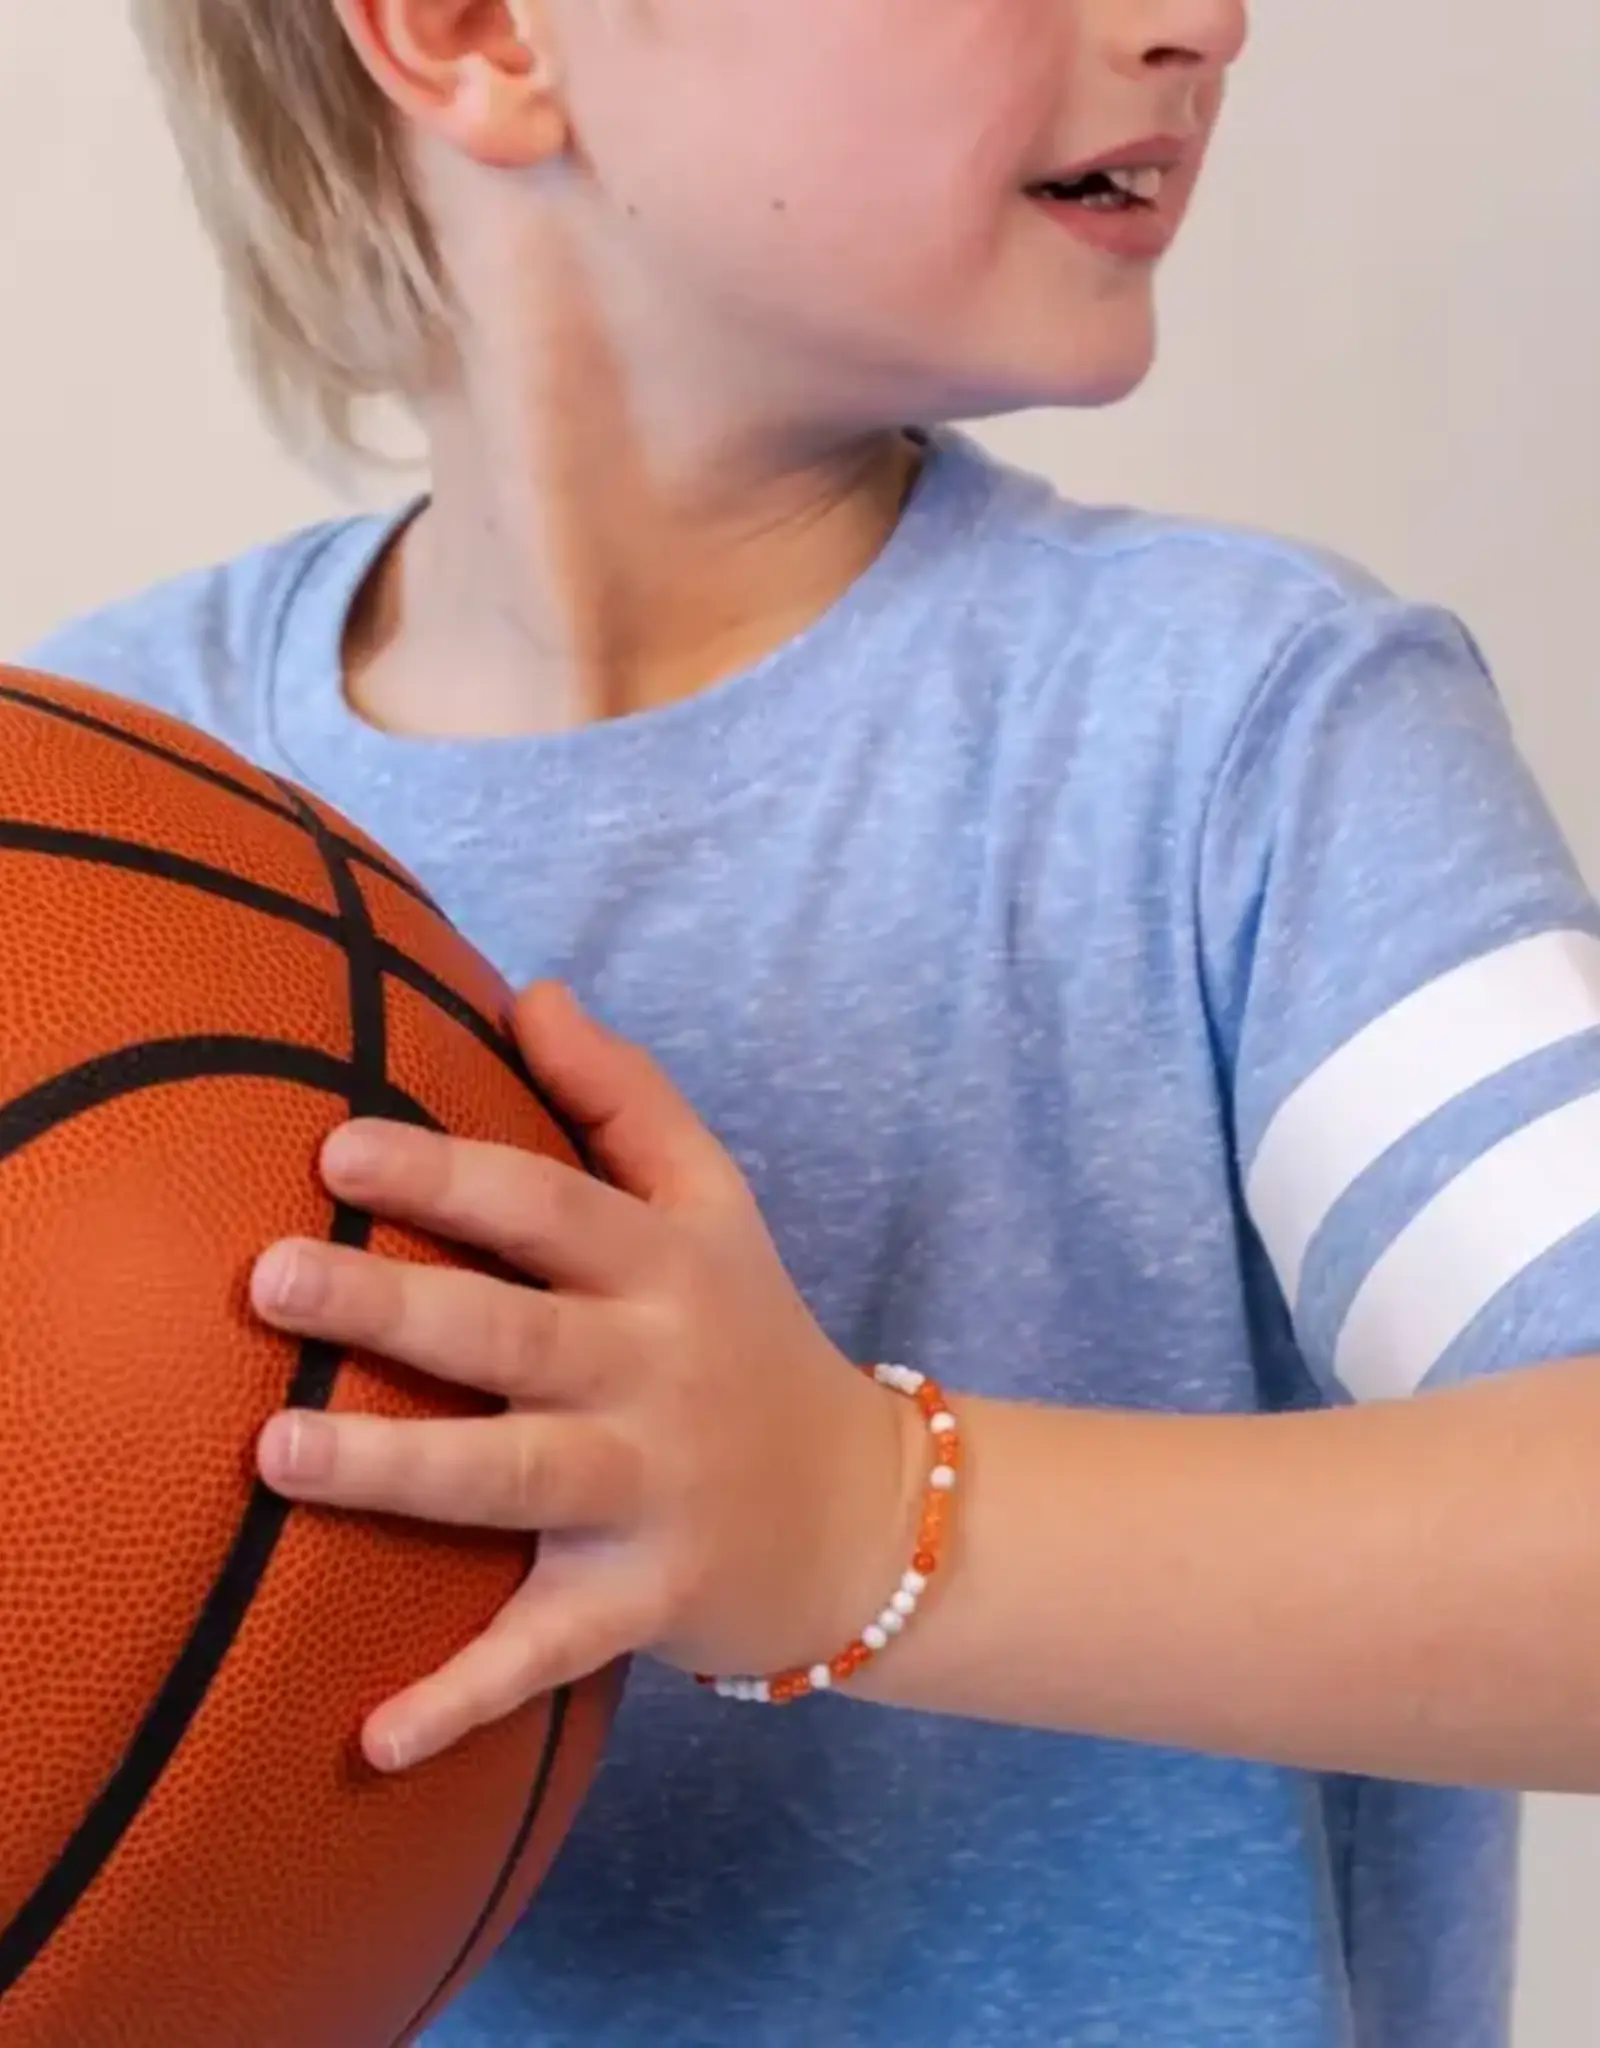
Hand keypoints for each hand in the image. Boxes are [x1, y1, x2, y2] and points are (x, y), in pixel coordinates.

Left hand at [249, 982, 919, 1772]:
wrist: (866, 1512)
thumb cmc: (752, 1335)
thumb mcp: (716, 1203)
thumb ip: (626, 1096)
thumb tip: (531, 991)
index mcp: (667, 1264)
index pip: (553, 1207)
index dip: (450, 1178)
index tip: (337, 1152)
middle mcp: (659, 1370)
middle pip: (516, 1332)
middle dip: (394, 1308)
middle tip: (271, 1278)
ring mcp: (653, 1491)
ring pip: (515, 1477)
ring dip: (400, 1472)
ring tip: (277, 1454)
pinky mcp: (645, 1602)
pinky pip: (546, 1651)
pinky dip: (465, 1698)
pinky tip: (366, 1739)